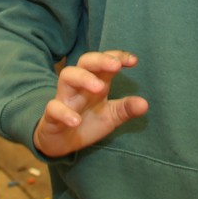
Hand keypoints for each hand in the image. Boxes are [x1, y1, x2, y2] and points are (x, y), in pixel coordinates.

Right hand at [33, 50, 148, 158]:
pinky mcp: (52, 115)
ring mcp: (64, 98)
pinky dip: (64, 112)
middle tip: (115, 65)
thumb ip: (126, 108)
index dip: (117, 57)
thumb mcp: (110, 116)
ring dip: (83, 78)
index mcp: (95, 82)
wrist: (61, 142)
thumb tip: (145, 104)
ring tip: (99, 88)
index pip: (105, 62)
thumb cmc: (87, 122)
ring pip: (67, 76)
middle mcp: (79, 86)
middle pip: (85, 62)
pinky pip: (54, 108)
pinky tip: (76, 121)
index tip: (133, 61)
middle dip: (99, 60)